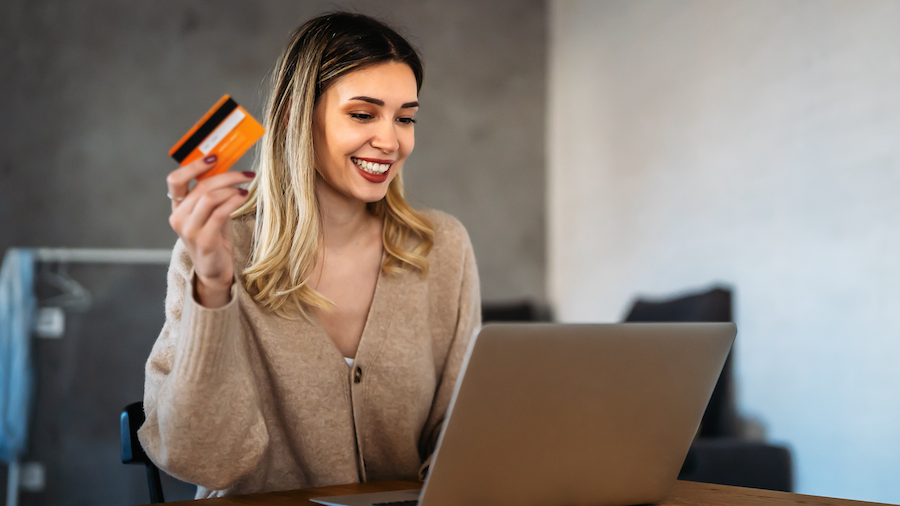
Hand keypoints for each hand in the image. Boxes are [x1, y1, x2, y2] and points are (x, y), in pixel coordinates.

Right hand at [166, 155, 255, 307]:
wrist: (215, 271)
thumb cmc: (215, 238)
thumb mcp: (212, 213)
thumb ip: (214, 194)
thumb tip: (228, 169)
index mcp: (178, 208)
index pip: (175, 180)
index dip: (194, 166)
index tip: (214, 157)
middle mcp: (179, 217)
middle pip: (200, 186)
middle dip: (227, 176)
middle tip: (246, 174)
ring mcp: (189, 230)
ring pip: (209, 197)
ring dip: (231, 188)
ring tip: (246, 188)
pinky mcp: (204, 240)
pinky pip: (219, 213)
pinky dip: (233, 201)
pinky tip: (243, 197)